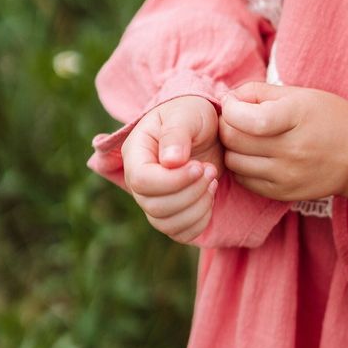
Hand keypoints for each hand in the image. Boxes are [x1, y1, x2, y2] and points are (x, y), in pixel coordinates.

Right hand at [121, 95, 223, 243]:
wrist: (206, 127)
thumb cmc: (192, 114)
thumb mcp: (187, 114)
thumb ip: (177, 134)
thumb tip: (170, 161)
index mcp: (136, 153)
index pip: (141, 180)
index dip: (172, 181)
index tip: (199, 167)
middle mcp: (138, 179)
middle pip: (153, 206)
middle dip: (189, 193)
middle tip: (211, 170)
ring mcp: (153, 199)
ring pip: (166, 223)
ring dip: (197, 208)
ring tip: (212, 180)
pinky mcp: (171, 212)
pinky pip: (180, 233)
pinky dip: (199, 222)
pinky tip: (210, 197)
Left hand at [219, 82, 347, 202]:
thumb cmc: (328, 117)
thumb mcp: (299, 94)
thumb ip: (259, 92)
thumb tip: (227, 100)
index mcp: (297, 117)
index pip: (248, 119)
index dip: (231, 110)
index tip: (235, 105)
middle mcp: (292, 149)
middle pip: (234, 140)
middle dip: (227, 126)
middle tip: (236, 121)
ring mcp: (287, 175)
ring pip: (234, 162)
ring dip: (233, 148)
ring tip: (246, 139)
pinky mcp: (283, 193)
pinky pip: (245, 181)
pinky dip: (242, 167)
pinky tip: (255, 156)